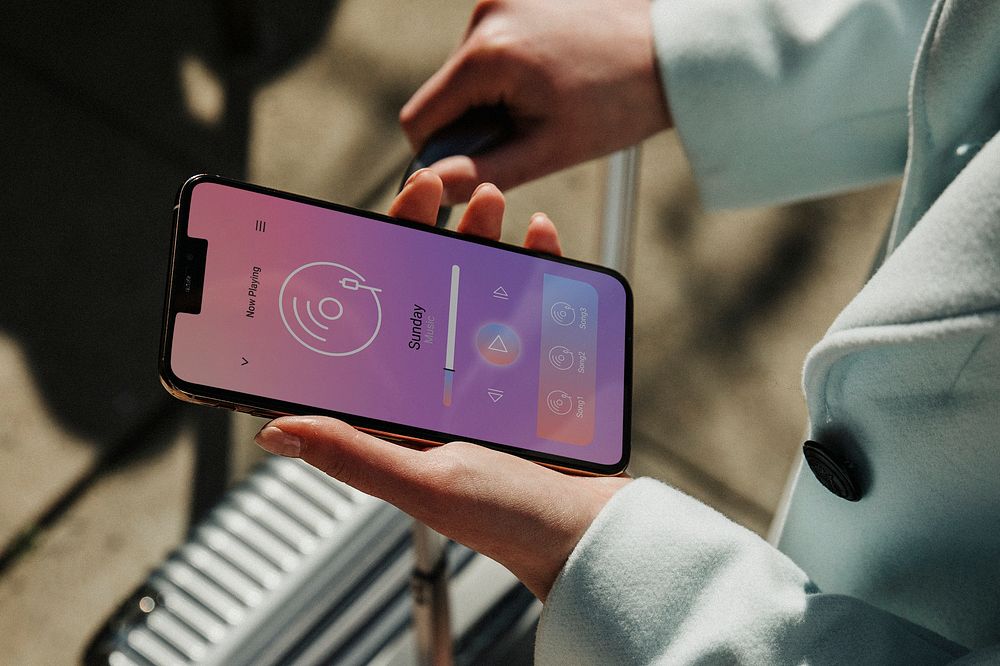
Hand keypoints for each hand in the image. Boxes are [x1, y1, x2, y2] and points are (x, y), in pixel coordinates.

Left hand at [255, 170, 629, 599]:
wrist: (590, 532)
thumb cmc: (509, 520)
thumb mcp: (425, 484)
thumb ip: (356, 455)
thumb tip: (275, 429)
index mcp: (408, 405)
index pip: (376, 319)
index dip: (367, 265)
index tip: (366, 219)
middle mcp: (445, 381)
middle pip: (428, 287)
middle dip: (427, 230)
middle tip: (432, 184)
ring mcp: (495, 369)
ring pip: (481, 284)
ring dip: (482, 235)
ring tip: (487, 198)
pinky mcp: (541, 365)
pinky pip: (537, 303)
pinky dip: (540, 264)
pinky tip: (539, 235)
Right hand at [400, 0, 670, 203]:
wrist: (674, 51)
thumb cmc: (619, 103)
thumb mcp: (548, 149)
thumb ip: (484, 171)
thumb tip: (433, 186)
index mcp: (487, 54)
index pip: (420, 118)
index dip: (440, 154)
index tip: (479, 165)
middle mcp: (486, 14)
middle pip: (445, 91)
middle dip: (475, 120)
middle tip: (531, 130)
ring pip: (468, 68)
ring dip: (494, 93)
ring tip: (549, 99)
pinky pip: (492, 44)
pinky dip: (510, 67)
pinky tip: (552, 75)